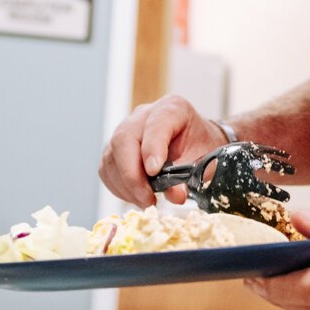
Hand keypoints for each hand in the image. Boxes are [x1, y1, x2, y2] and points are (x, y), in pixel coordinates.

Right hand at [98, 94, 226, 206]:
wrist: (194, 142)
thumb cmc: (200, 147)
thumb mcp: (202, 160)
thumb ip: (188, 176)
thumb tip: (175, 196)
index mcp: (172, 108)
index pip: (156, 124)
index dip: (152, 148)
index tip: (154, 173)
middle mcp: (144, 114)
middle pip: (124, 139)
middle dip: (132, 175)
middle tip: (148, 199)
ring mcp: (126, 129)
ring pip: (112, 155)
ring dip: (125, 185)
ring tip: (146, 201)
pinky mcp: (115, 147)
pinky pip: (107, 168)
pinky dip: (118, 186)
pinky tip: (135, 195)